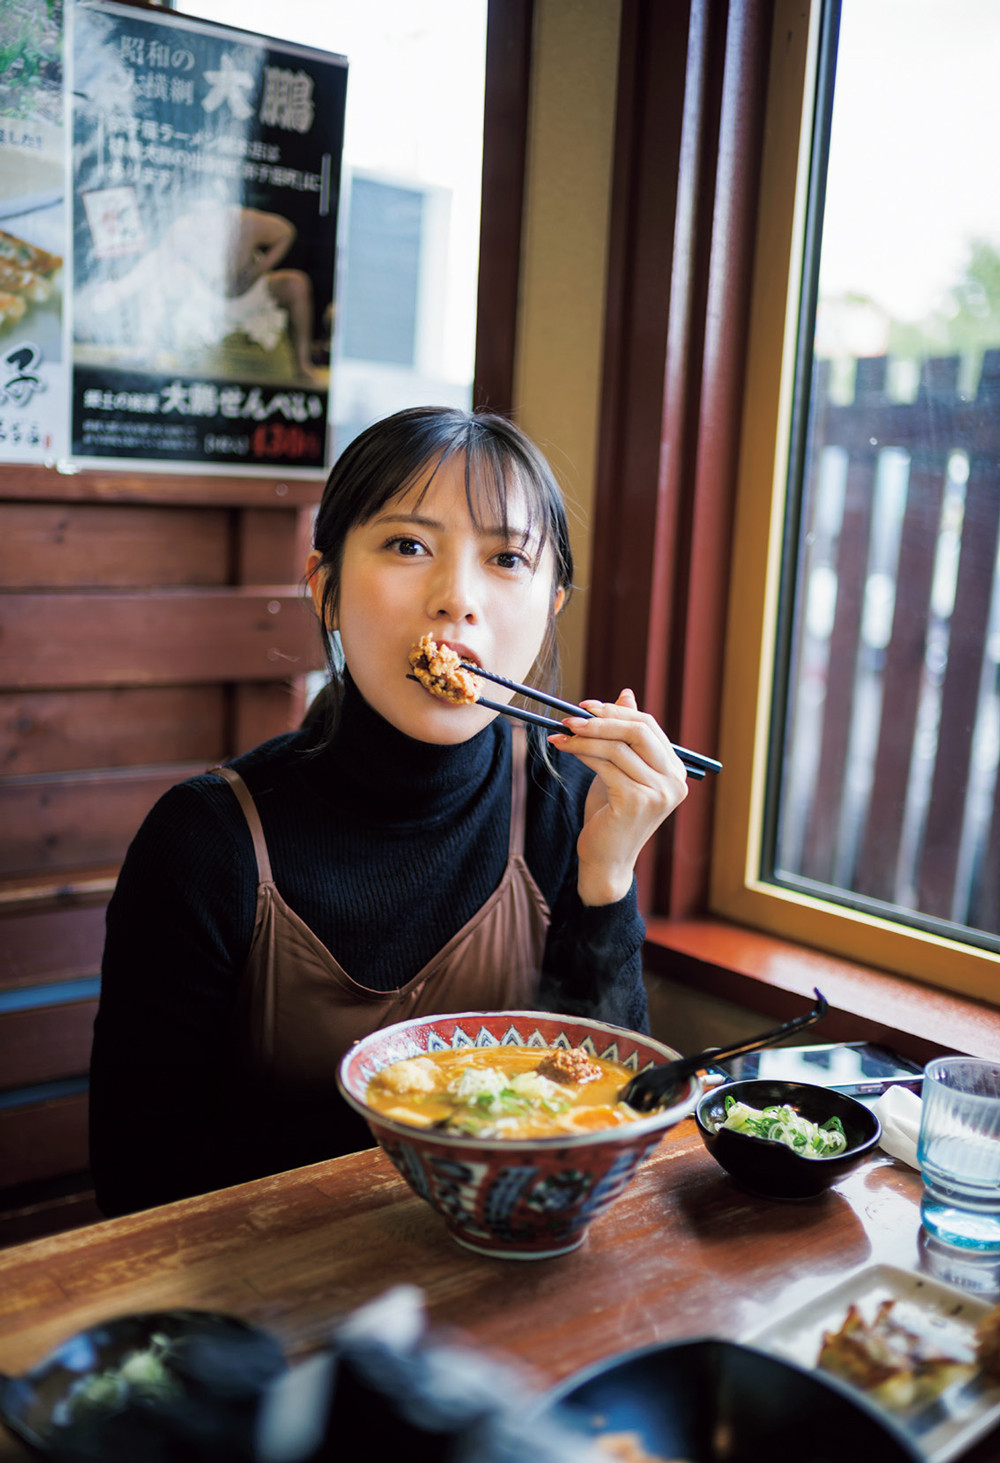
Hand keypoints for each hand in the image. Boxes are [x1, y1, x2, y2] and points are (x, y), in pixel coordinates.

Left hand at [548, 689, 688, 905]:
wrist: (605, 860)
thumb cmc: (610, 814)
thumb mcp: (619, 769)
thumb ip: (626, 737)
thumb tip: (626, 694)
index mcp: (675, 771)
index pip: (648, 727)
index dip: (616, 711)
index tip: (585, 705)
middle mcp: (674, 781)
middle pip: (638, 732)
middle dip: (601, 719)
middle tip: (570, 716)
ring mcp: (658, 793)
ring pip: (617, 748)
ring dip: (584, 737)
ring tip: (559, 734)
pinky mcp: (637, 802)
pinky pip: (605, 766)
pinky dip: (581, 753)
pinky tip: (564, 749)